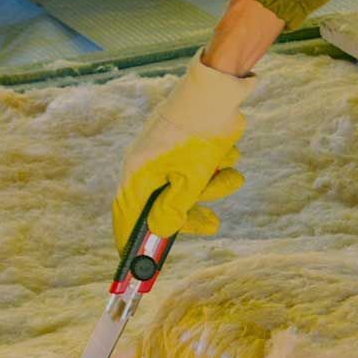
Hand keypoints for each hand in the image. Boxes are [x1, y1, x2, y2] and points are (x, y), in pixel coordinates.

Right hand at [113, 53, 253, 247]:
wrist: (216, 91)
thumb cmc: (197, 135)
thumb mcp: (189, 180)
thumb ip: (175, 210)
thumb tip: (160, 233)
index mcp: (138, 174)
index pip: (126, 217)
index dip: (132, 242)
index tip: (142, 265)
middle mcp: (146, 165)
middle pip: (163, 205)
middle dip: (193, 213)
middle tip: (213, 224)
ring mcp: (164, 154)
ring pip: (187, 186)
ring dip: (213, 186)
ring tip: (231, 175)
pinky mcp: (182, 145)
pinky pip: (197, 167)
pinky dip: (215, 167)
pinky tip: (227, 154)